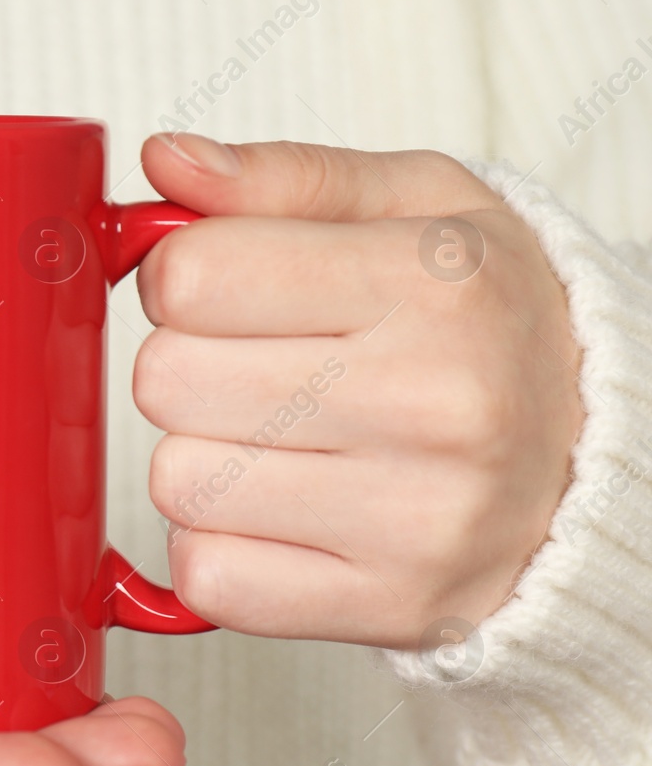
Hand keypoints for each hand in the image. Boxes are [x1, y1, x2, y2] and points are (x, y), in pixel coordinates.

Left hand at [133, 134, 582, 647]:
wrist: (602, 453)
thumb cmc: (488, 317)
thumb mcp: (417, 205)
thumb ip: (282, 178)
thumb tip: (163, 160)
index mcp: (435, 283)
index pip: (190, 279)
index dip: (182, 279)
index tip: (229, 289)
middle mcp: (432, 404)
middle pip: (166, 382)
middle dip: (188, 367)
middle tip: (263, 368)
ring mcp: (415, 519)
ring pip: (177, 482)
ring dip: (203, 459)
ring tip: (285, 441)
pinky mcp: (389, 606)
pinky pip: (207, 578)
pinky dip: (219, 548)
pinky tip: (282, 514)